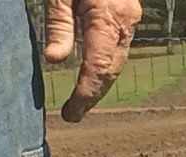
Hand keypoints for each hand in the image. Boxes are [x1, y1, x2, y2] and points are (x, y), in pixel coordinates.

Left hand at [44, 0, 142, 123]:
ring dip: (100, 85)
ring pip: (117, 62)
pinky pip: (119, 48)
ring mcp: (131, 16)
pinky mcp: (129, 13)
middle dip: (92, 97)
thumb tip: (54, 60)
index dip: (85, 95)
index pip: (98, 68)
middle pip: (111, 70)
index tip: (70, 114)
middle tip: (72, 116)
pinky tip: (91, 77)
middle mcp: (126, 20)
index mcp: (109, 15)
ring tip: (80, 103)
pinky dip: (106, 67)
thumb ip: (58, 23)